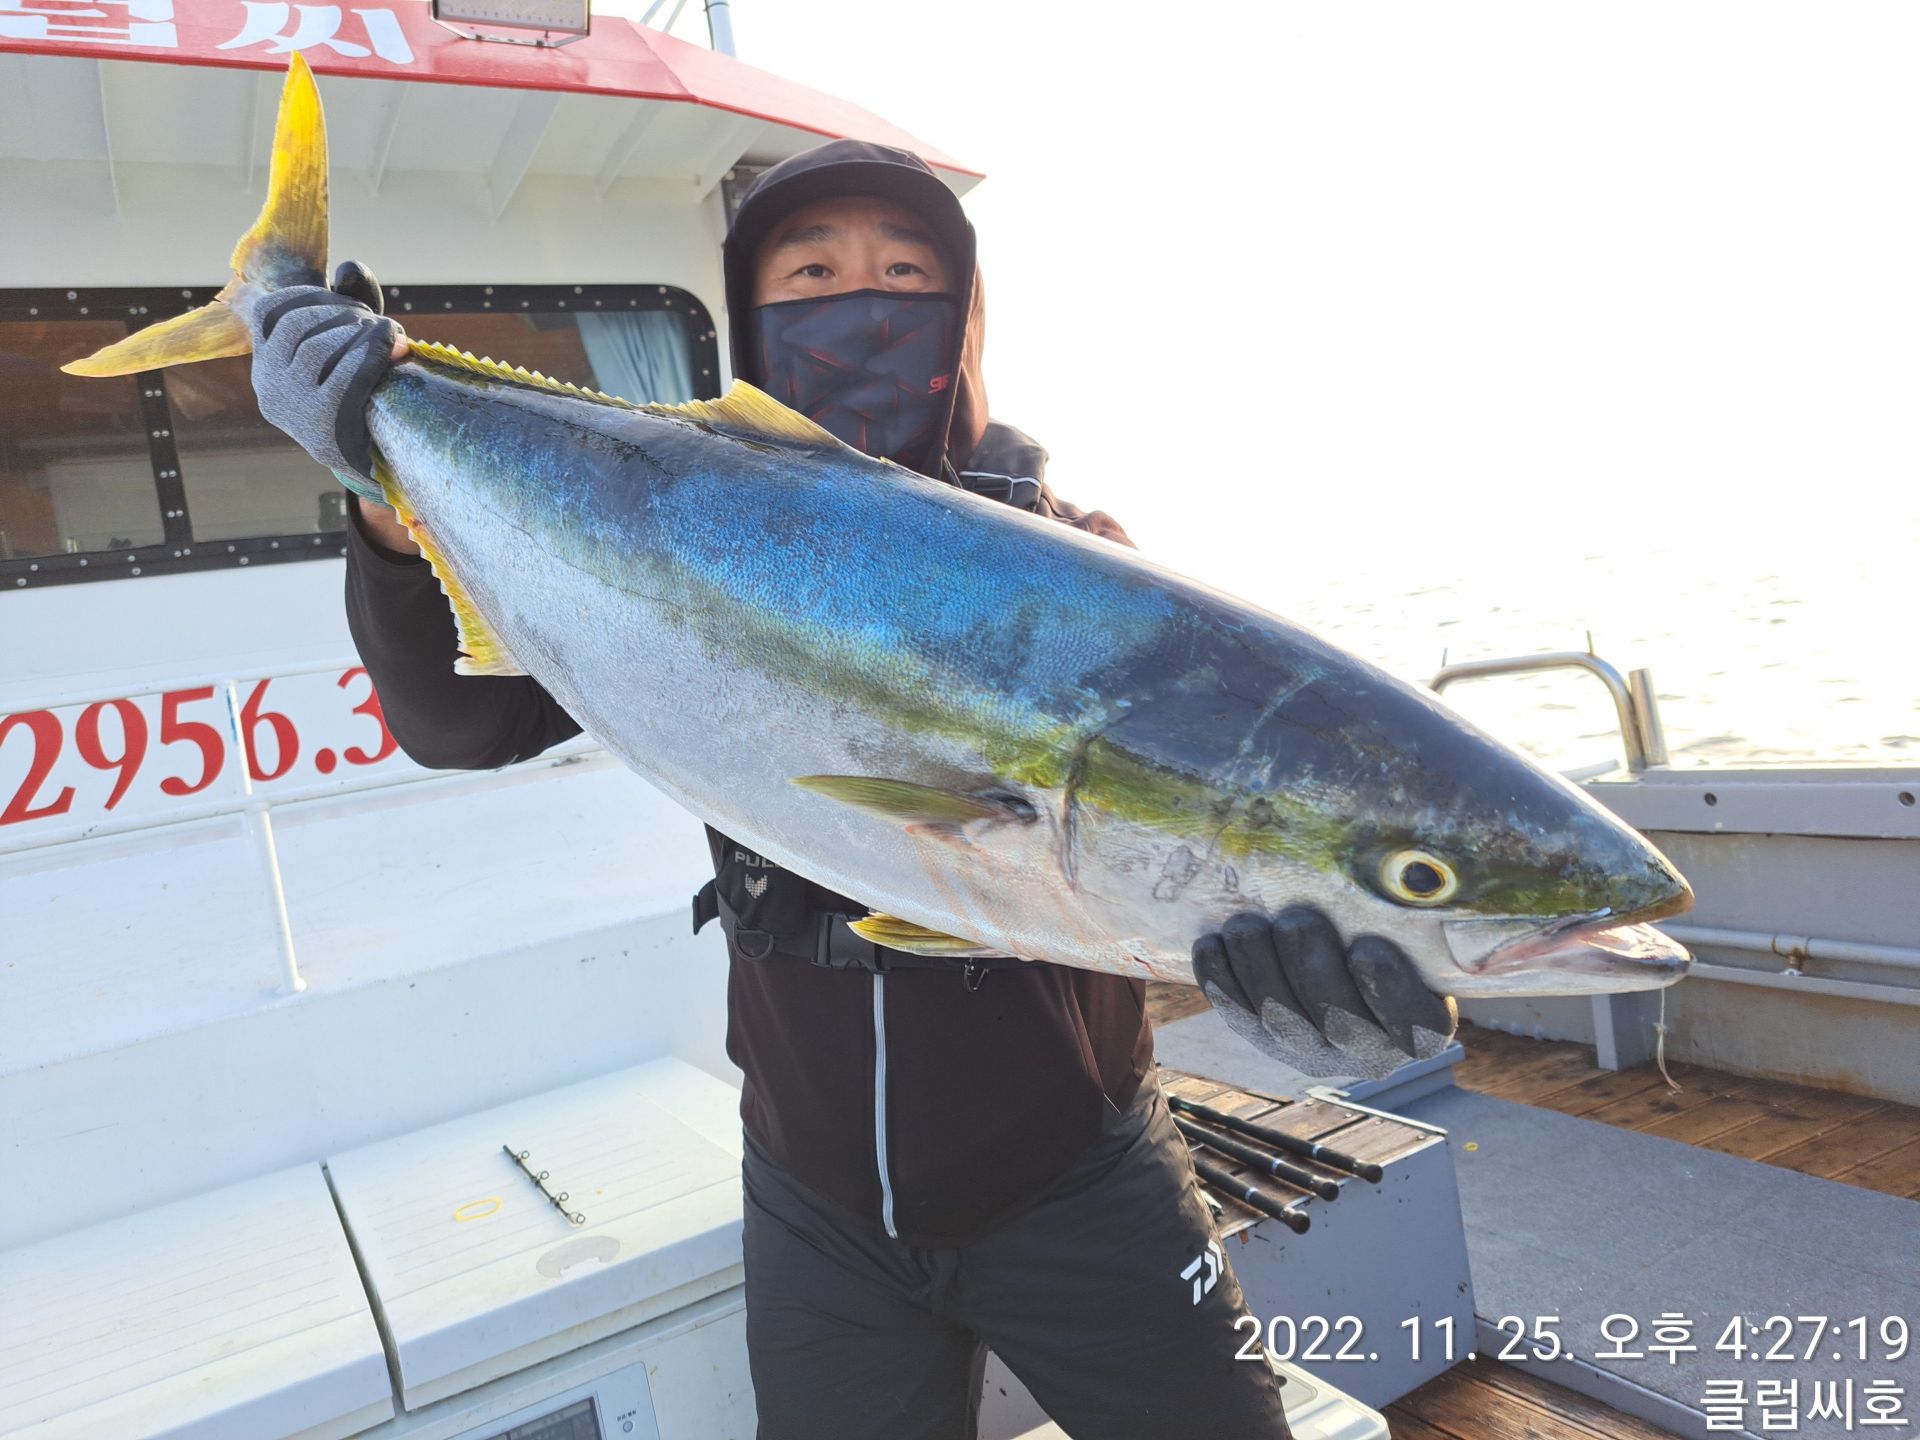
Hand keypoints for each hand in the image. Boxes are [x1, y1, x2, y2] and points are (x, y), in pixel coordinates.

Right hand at [247, 261, 406, 490]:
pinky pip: (345, 374)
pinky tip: (396, 343)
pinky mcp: (323, 423)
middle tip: (374, 320)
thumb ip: (350, 307)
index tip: (346, 301)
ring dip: (359, 330)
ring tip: (389, 331)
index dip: (310, 295)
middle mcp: (269, 386)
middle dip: (341, 311)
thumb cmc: (360, 399)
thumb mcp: (348, 351)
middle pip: (298, 325)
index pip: (270, 311)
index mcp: (265, 366)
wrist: (372, 465)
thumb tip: (350, 267)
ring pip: (318, 346)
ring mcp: (292, 406)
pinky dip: (373, 352)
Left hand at [1192, 906, 1457, 1079]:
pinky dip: (1223, 982)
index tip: (1367, 949)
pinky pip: (1239, 1017)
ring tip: (1248, 926)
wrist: (1336, 936)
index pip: (1417, 1028)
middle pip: (1340, 1024)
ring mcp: (1313, 1051)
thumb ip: (1414, 902)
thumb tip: (1438, 848)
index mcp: (1421, 1027)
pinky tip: (1213, 945)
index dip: (1391, 994)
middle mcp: (1369, 1050)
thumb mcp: (1412, 915)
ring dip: (1261, 971)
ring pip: (1281, 1022)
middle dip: (1313, 971)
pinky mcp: (1266, 1039)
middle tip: (1298, 922)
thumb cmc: (1388, 918)